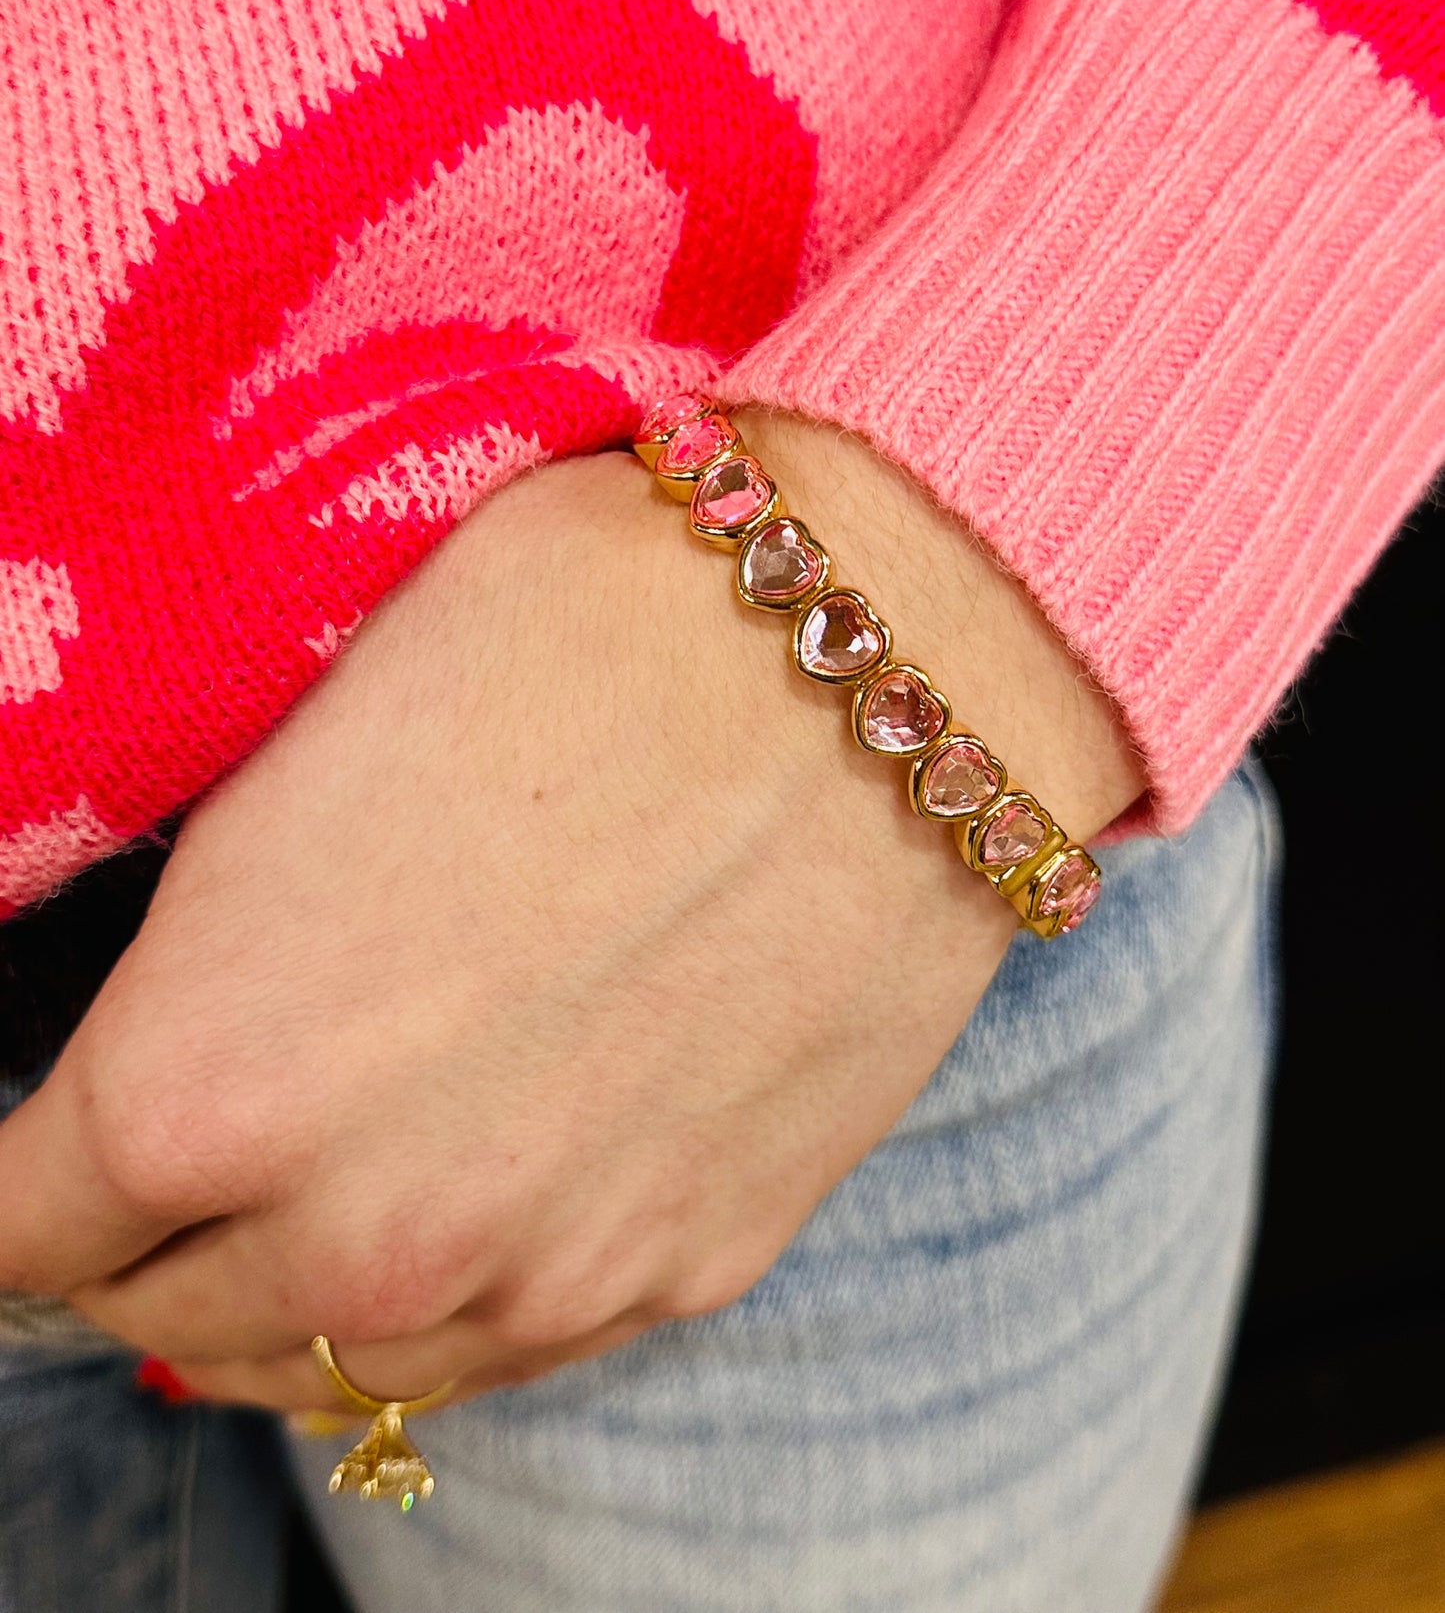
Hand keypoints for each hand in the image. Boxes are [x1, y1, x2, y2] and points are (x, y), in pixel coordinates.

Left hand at [0, 415, 1141, 1410]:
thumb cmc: (582, 629)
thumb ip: (201, 947)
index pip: (16, 1226)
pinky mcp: (694, 1265)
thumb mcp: (304, 746)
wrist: (891, 652)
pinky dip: (454, 1298)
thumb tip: (170, 1012)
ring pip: (339, 1369)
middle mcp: (363, 1231)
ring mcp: (543, 1275)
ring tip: (317, 1190)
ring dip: (293, 1294)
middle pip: (163, 1317)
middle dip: (142, 1240)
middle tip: (174, 1155)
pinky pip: (507, 1350)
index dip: (15, 1176)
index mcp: (207, 1081)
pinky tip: (476, 1194)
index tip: (49, 1141)